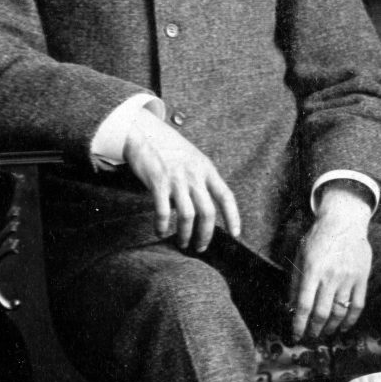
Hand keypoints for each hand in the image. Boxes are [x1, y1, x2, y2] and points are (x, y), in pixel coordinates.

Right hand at [122, 110, 244, 251]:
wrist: (145, 134)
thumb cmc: (171, 150)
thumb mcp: (195, 160)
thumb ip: (201, 180)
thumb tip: (202, 207)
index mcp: (208, 170)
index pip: (226, 196)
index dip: (233, 217)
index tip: (235, 234)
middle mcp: (195, 176)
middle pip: (208, 212)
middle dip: (206, 234)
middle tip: (201, 247)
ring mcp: (177, 179)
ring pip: (188, 215)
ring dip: (185, 234)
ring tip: (182, 243)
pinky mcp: (158, 183)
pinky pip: (163, 211)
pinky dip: (162, 225)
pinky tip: (160, 232)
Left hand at [288, 188, 373, 341]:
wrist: (344, 222)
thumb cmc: (318, 239)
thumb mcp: (300, 257)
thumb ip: (295, 282)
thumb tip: (291, 308)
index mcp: (312, 271)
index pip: (304, 305)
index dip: (299, 324)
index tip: (296, 335)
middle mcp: (331, 276)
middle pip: (322, 312)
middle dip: (314, 329)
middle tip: (311, 336)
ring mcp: (348, 277)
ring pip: (340, 311)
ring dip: (331, 327)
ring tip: (325, 333)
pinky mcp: (362, 277)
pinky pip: (358, 304)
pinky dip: (351, 320)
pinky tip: (344, 326)